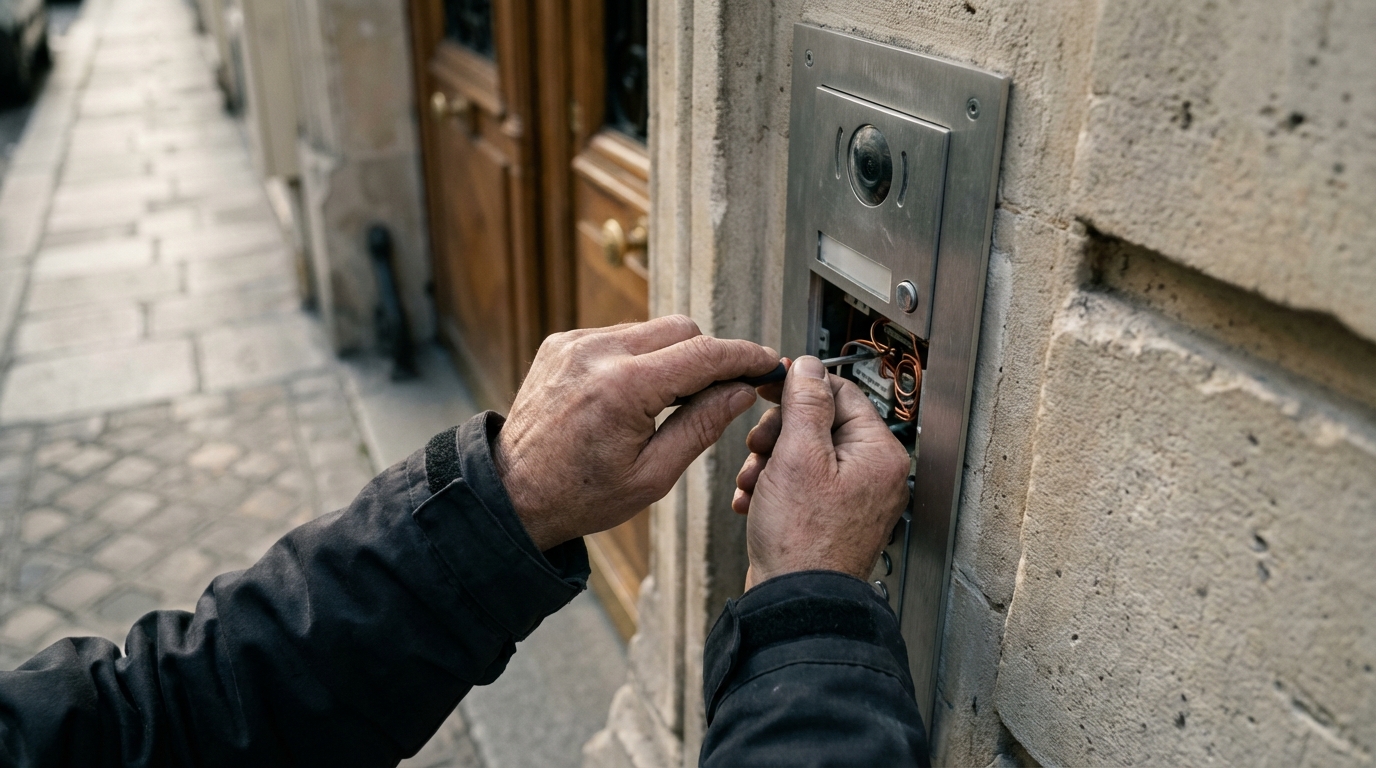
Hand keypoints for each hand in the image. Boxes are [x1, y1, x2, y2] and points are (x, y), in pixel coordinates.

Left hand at [494, 316, 779, 550]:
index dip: (744, 356)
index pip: (704, 354)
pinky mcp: (562, 342)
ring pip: (651, 329)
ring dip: (672, 356)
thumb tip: (741, 390)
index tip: (768, 362)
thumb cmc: (581, 496)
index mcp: (624, 389)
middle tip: (721, 391)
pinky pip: (619, 336)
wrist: (513, 493)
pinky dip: (638, 357)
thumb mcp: (653, 476)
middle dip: (708, 356)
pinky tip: (633, 395)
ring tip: (670, 401)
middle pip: (682, 329)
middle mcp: (598, 353)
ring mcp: (575, 343)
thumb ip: (702, 425)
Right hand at [733, 356, 909, 588]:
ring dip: (769, 462)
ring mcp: (854, 498)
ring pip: (804, 454)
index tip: (767, 390)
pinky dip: (773, 488)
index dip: (798, 390)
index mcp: (879, 453)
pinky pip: (801, 485)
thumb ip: (805, 403)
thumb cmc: (802, 539)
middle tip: (758, 449)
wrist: (794, 603)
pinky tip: (753, 501)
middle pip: (820, 423)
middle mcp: (874, 474)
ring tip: (753, 483)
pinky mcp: (831, 518)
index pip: (840, 394)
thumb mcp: (798, 456)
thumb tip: (808, 366)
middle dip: (779, 434)